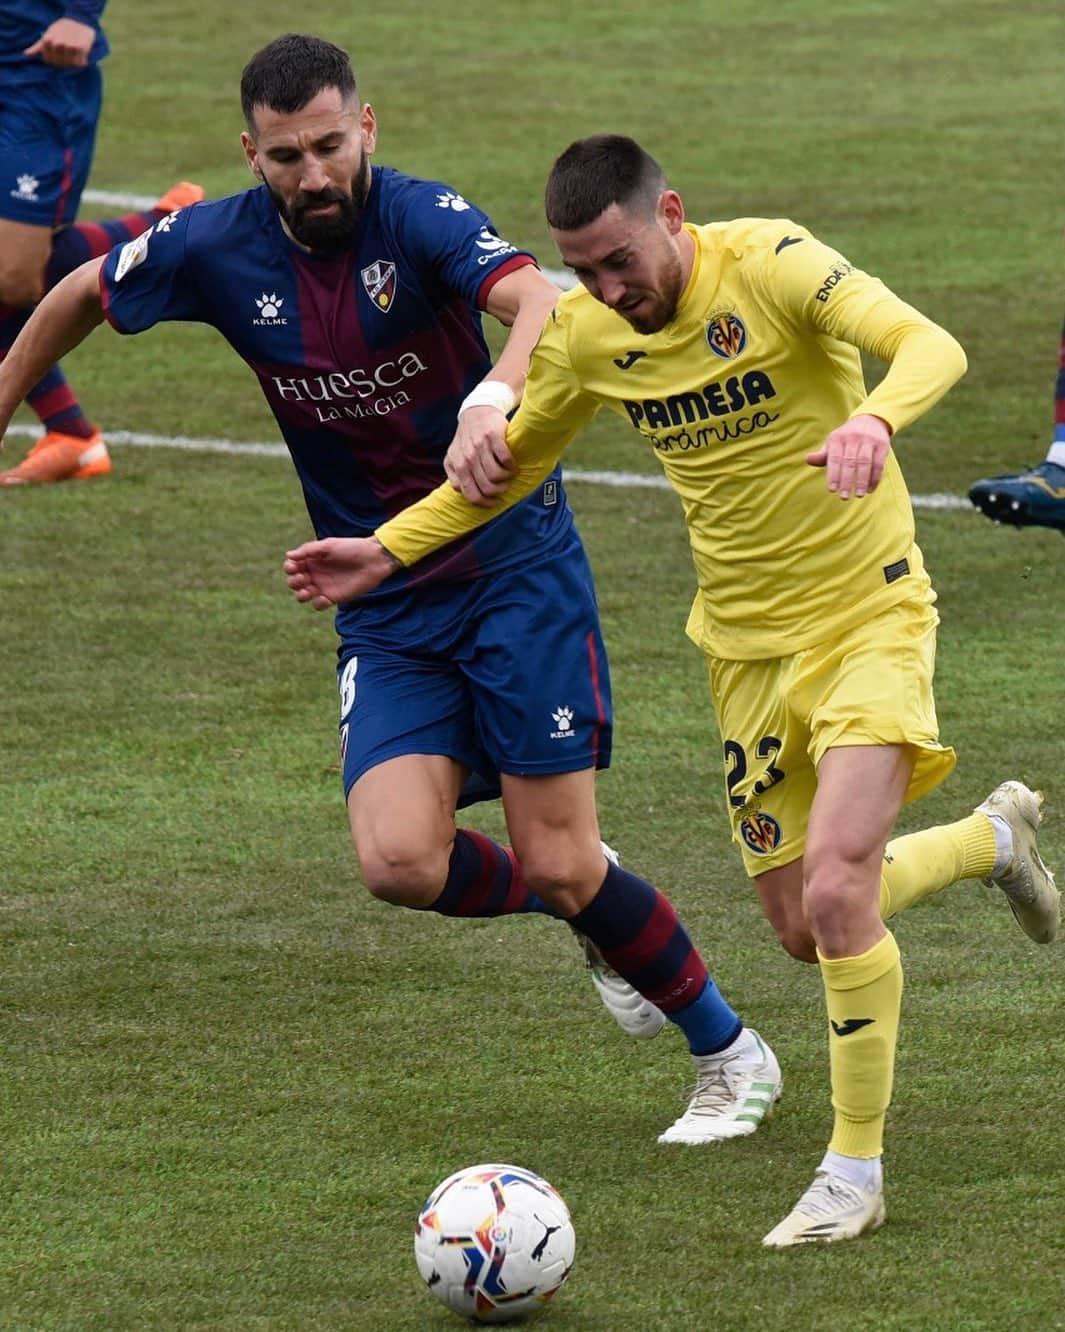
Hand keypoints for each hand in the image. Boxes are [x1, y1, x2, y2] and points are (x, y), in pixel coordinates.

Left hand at [24, 18, 95, 66]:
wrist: (78, 22)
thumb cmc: (61, 31)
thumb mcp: (48, 36)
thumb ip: (38, 47)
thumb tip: (26, 54)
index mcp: (48, 40)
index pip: (48, 59)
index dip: (52, 59)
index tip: (55, 53)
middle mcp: (58, 43)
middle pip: (59, 63)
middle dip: (62, 60)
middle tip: (65, 54)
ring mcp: (69, 46)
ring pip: (69, 64)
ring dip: (72, 61)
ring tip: (73, 54)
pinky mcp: (81, 48)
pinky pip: (79, 62)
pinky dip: (80, 61)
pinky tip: (80, 56)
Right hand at [283, 537, 399, 609]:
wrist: (374, 560)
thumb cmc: (352, 548)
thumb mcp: (328, 545)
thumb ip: (308, 550)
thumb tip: (288, 556)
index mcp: (312, 560)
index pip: (292, 567)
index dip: (289, 568)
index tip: (295, 567)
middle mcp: (316, 574)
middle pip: (294, 582)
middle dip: (293, 582)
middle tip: (303, 578)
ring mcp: (324, 586)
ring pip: (302, 596)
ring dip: (301, 595)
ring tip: (308, 590)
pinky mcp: (334, 598)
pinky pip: (318, 605)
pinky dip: (318, 603)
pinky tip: (325, 597)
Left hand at [444, 405, 515, 505]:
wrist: (476, 410)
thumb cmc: (467, 437)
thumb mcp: (454, 455)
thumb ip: (455, 474)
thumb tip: (462, 491)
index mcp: (457, 465)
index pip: (471, 494)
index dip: (486, 502)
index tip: (494, 500)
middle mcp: (467, 457)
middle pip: (487, 487)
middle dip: (499, 491)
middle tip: (504, 486)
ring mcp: (480, 446)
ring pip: (497, 476)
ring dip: (507, 479)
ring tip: (508, 474)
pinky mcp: (493, 436)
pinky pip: (506, 460)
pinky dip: (512, 466)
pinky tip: (512, 464)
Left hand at [806, 413, 891, 498]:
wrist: (870, 421)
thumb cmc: (846, 438)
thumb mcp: (833, 444)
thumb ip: (822, 455)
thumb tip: (807, 460)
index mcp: (837, 438)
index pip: (834, 459)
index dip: (833, 475)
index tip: (832, 490)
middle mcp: (853, 437)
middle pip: (850, 462)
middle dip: (847, 481)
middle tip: (844, 497)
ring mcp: (868, 440)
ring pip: (865, 463)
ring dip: (862, 481)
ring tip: (859, 495)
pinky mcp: (882, 444)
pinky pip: (878, 464)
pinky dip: (874, 478)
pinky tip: (870, 489)